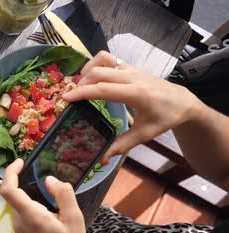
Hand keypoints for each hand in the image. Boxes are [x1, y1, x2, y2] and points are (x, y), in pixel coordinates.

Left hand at [0, 159, 89, 232]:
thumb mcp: (75, 219)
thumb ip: (63, 195)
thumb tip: (49, 179)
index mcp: (31, 217)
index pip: (9, 190)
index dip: (10, 172)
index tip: (20, 161)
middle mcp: (20, 221)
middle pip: (14, 193)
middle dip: (24, 179)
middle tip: (41, 171)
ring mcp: (19, 227)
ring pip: (19, 201)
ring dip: (30, 192)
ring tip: (52, 192)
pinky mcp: (22, 230)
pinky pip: (23, 209)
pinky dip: (32, 201)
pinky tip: (50, 206)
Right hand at [63, 51, 204, 160]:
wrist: (182, 101)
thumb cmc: (164, 118)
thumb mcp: (144, 134)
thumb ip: (122, 145)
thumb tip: (102, 158)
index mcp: (136, 94)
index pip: (103, 90)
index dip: (82, 93)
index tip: (66, 98)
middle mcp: (132, 77)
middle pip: (98, 73)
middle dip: (80, 84)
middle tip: (70, 98)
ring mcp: (131, 69)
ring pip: (102, 61)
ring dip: (87, 71)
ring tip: (80, 86)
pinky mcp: (129, 66)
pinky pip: (108, 58)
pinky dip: (95, 64)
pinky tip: (91, 77)